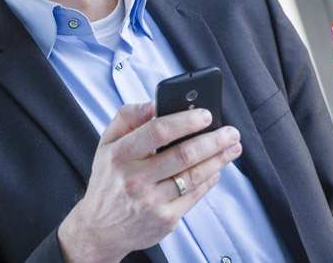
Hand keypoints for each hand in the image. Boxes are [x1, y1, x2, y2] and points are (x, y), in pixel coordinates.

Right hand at [57, 101, 242, 262]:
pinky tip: (217, 168)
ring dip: (219, 159)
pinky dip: (210, 179)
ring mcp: (150, 202)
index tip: (206, 114)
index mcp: (119, 155)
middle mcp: (134, 179)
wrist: (99, 230)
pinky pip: (194, 196)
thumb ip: (127, 118)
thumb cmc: (108, 179)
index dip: (185, 121)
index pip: (157, 132)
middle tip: (231, 132)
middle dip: (213, 140)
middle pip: (183, 155)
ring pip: (193, 176)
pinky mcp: (164, 220)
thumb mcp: (106, 144)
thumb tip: (153, 103)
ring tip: (233, 147)